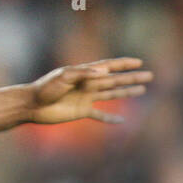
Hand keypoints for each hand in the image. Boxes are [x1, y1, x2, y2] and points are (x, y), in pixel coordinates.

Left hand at [28, 58, 152, 124]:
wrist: (32, 105)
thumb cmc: (45, 88)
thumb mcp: (64, 76)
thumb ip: (83, 73)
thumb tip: (104, 72)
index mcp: (86, 73)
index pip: (109, 66)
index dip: (124, 64)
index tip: (139, 62)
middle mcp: (89, 84)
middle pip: (116, 80)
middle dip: (132, 78)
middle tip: (150, 76)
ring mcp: (86, 98)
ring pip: (112, 94)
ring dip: (127, 92)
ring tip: (142, 89)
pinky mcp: (81, 112)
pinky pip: (99, 115)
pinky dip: (109, 118)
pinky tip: (120, 121)